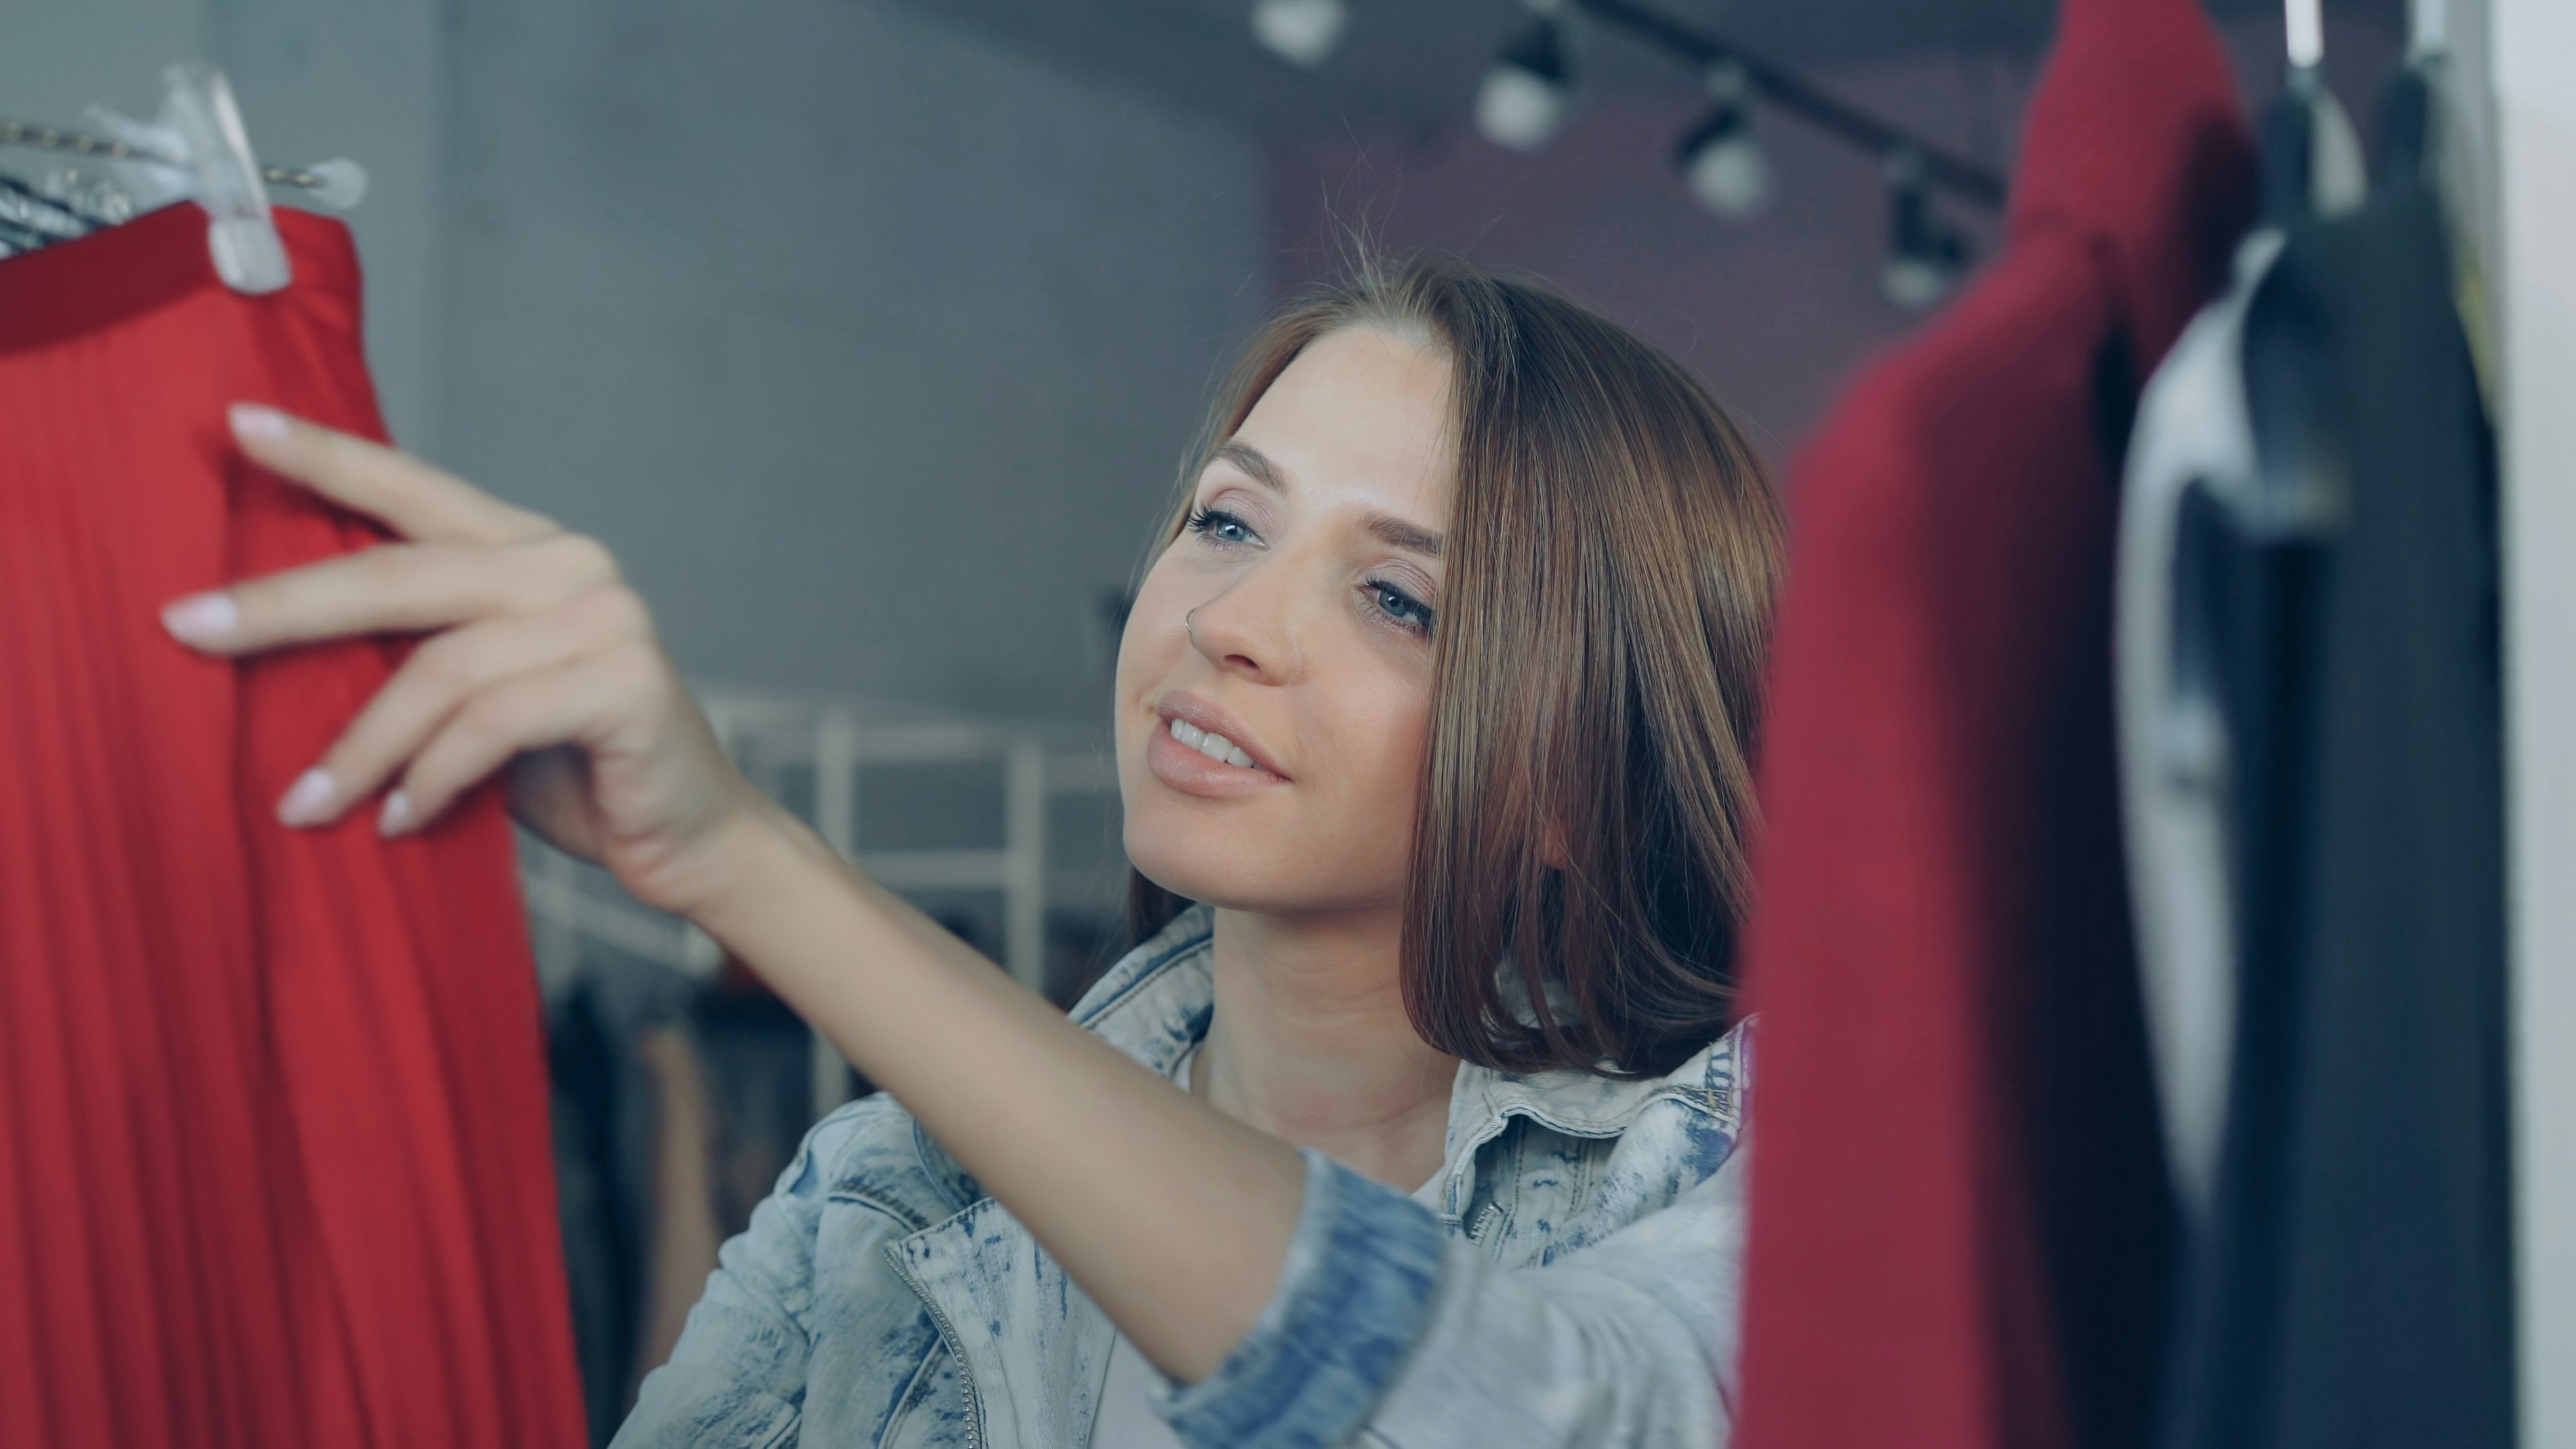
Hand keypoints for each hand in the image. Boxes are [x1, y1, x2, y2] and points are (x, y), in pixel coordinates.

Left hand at [161, 402, 771, 918]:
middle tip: (187, 627)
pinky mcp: (625, 682)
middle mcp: (573, 564)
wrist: (693, 842)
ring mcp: (607, 618)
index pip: (416, 491)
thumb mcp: (477, 700)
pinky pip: (490, 723)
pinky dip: (431, 778)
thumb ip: (417, 653)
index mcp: (532, 551)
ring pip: (440, 666)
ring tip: (308, 804)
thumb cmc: (573, 772)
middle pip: (401, 573)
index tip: (239, 427)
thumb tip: (276, 643)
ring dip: (362, 747)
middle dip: (284, 604)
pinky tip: (402, 821)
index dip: (329, 457)